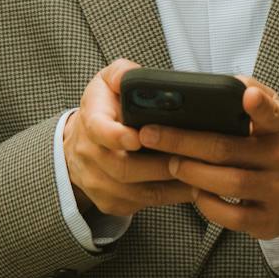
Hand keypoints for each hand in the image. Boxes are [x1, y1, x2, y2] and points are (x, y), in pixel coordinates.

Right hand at [63, 60, 196, 217]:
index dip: (118, 136)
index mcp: (91, 121)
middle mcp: (90, 156)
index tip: (138, 137)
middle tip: (192, 158)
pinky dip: (170, 197)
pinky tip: (191, 187)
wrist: (77, 147)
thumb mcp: (106, 82)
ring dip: (171, 185)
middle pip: (124, 168)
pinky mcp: (110, 203)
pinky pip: (142, 204)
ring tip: (201, 175)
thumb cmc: (103, 109)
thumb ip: (121, 73)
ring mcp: (98, 184)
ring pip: (137, 192)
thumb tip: (132, 75)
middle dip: (160, 165)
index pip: (99, 130)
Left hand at [139, 76, 278, 243]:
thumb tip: (228, 81)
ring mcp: (277, 192)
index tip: (246, 96)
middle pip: (227, 149)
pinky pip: (229, 215)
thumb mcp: (273, 121)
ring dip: (191, 172)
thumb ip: (253, 97)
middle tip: (150, 134)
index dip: (259, 105)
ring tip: (171, 163)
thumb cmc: (273, 150)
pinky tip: (194, 191)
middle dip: (184, 141)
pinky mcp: (266, 221)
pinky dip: (206, 203)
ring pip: (228, 182)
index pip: (272, 113)